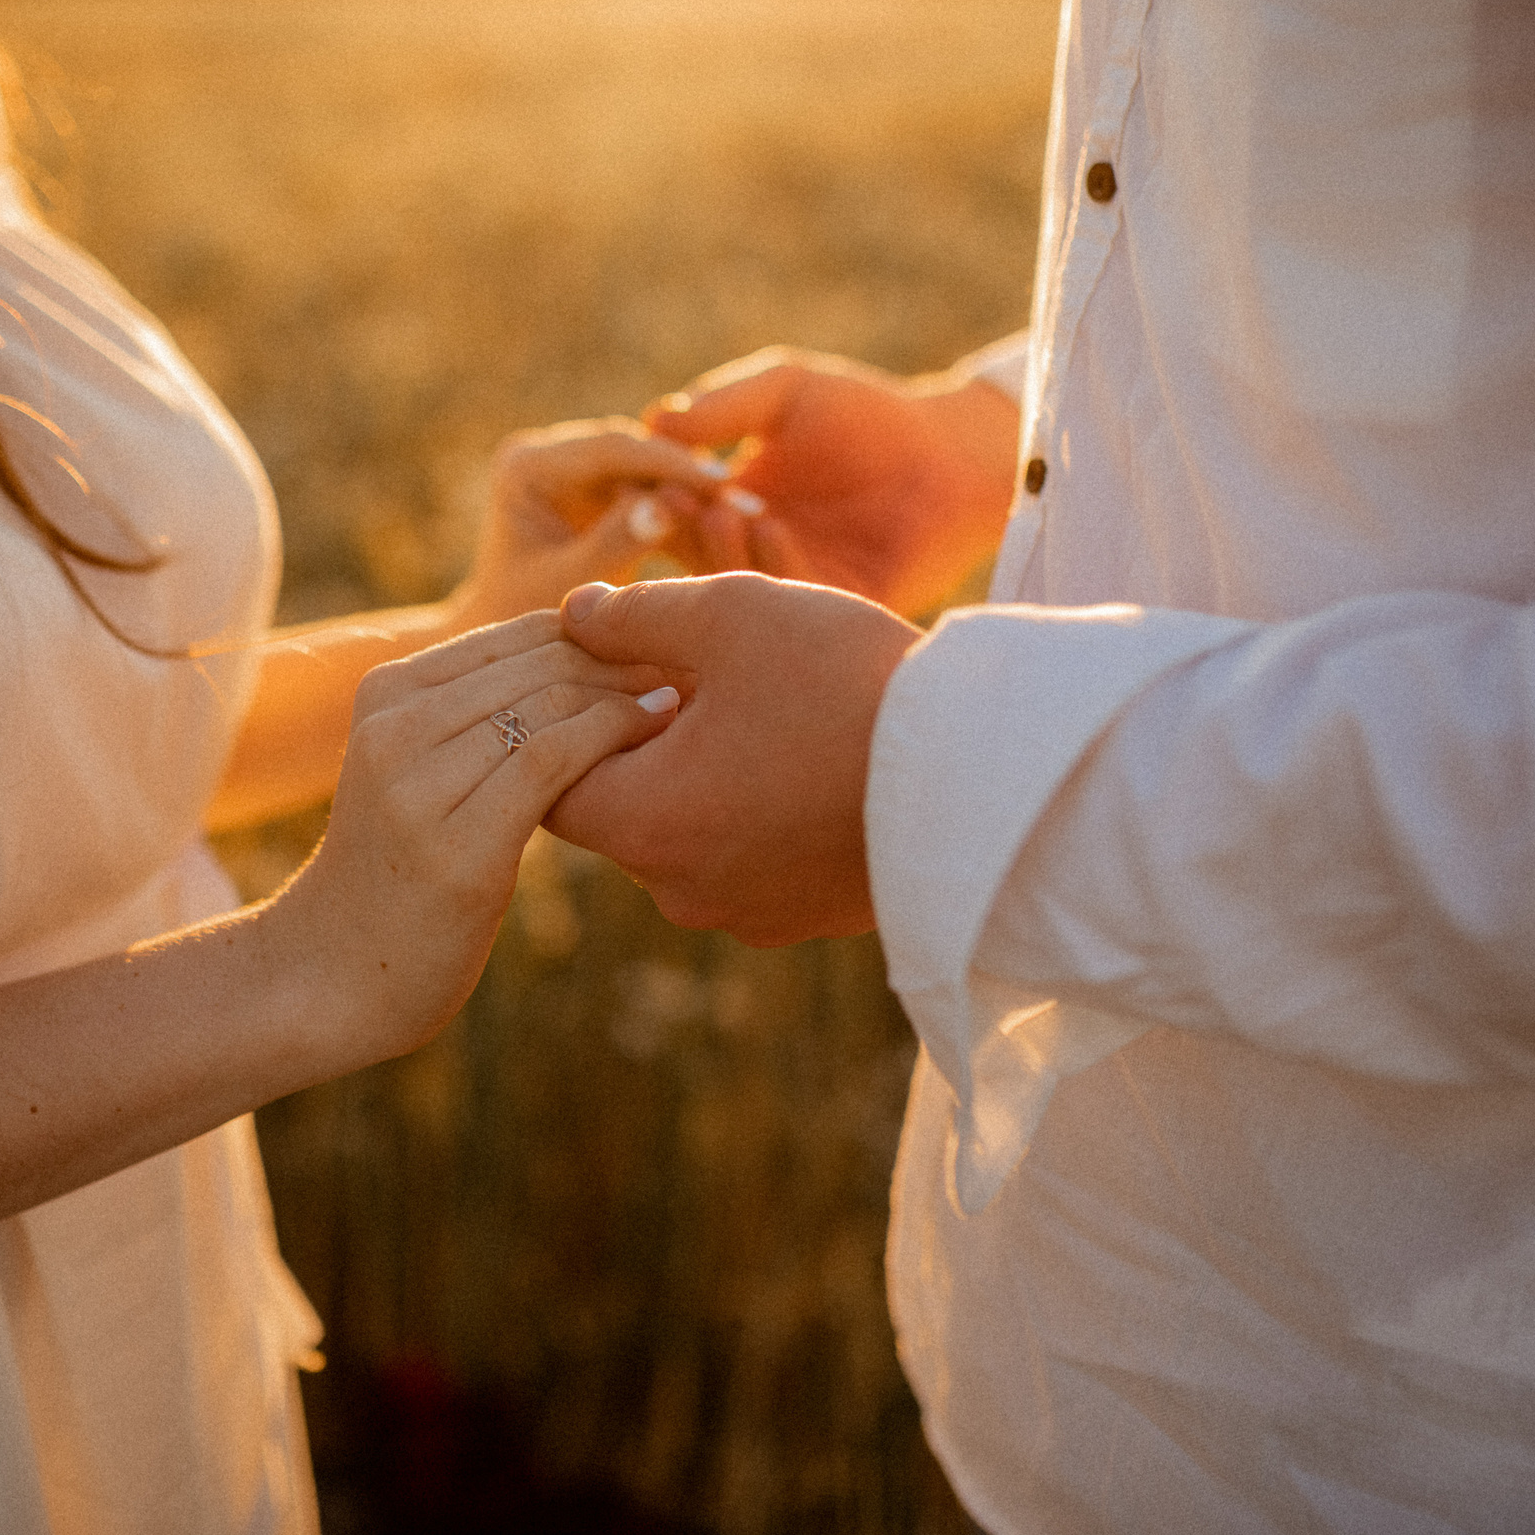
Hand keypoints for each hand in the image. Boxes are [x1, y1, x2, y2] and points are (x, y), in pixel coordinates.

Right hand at [270, 611, 681, 1054]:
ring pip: (549, 704)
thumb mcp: (420, 773)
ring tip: (684, 699)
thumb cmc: (400, 873)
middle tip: (697, 667)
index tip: (664, 648)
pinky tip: (655, 738)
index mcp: (386, 694)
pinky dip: (612, 738)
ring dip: (628, 695)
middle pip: (538, 662)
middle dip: (625, 659)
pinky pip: (550, 763)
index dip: (600, 635)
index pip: (515, 635)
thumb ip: (474, 719)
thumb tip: (583, 666)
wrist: (333, 975)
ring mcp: (418, 787)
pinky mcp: (456, 848)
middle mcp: (394, 727)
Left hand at [444, 417, 732, 632]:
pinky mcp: (601, 493)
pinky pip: (654, 493)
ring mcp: (577, 470)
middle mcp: (551, 455)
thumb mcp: (564, 587)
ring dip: (698, 495)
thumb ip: (611, 544)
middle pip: (636, 453)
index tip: (722, 485)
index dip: (669, 465)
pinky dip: (688, 513)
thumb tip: (665, 506)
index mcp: (527, 466)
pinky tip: (737, 530)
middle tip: (751, 503)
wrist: (504, 652)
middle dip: (691, 478)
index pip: (610, 450)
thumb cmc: (517, 626)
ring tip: (754, 517)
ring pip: (652, 471)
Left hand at [544, 575, 918, 946]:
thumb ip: (632, 614)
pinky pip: (748, 861)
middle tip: (691, 678)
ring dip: (701, 777)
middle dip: (641, 743)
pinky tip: (803, 756)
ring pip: (686, 835)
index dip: (571, 717)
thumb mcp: (730, 615)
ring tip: (758, 713)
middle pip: (618, 810)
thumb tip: (572, 615)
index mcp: (645, 824)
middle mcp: (681, 890)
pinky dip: (755, 813)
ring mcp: (747, 915)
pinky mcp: (805, 919)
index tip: (618, 668)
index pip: (549, 781)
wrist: (985, 770)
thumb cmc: (846, 682)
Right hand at [651, 349, 1021, 617]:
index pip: (666, 510)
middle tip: (674, 500)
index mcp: (727, 504)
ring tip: (721, 509)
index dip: (652, 494)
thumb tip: (653, 421)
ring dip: (718, 548)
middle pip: (687, 555)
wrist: (956, 456)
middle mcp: (749, 553)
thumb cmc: (871, 413)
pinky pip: (789, 602)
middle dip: (675, 529)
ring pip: (732, 585)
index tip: (646, 471)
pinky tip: (772, 526)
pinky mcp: (831, 611)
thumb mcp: (788, 393)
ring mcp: (788, 585)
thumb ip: (726, 405)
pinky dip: (773, 565)